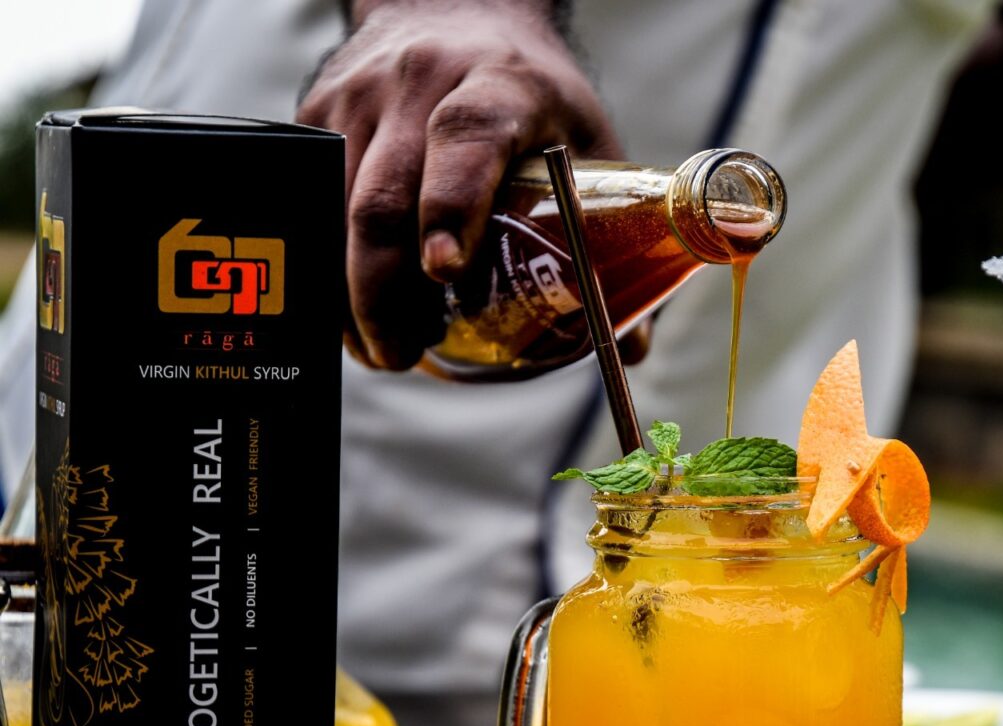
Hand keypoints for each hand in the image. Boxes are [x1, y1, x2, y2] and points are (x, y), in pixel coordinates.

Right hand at [297, 1, 622, 369]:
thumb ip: (608, 241)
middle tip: (401, 354)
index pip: (466, 139)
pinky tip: (352, 308)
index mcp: (499, 84)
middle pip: (382, 199)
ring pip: (334, 213)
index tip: (445, 273)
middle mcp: (419, 84)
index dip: (451, 207)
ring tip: (380, 346)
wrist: (455, 12)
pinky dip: (329, 270)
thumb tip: (629, 349)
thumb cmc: (529, 96)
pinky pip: (312, 207)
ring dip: (351, 296)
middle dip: (383, 296)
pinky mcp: (319, 116)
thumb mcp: (582, 144)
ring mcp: (359, 98)